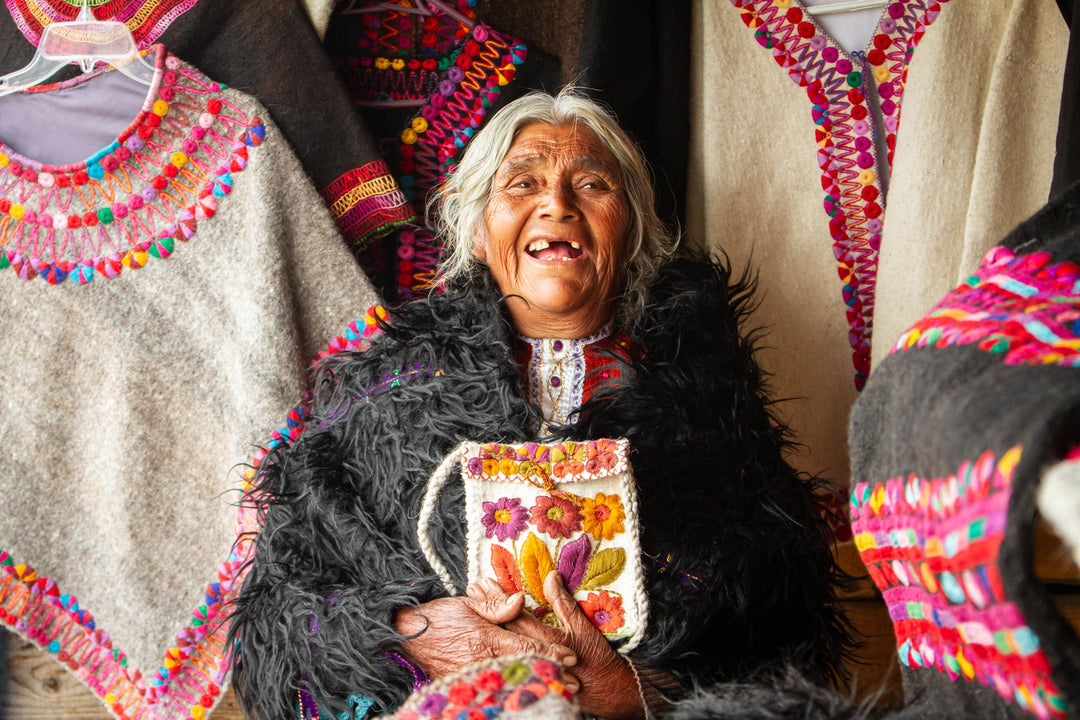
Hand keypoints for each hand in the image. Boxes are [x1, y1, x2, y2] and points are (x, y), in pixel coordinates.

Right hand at [394, 594, 576, 680]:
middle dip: (549, 676)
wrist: (405, 635)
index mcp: (486, 638)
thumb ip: (497, 607)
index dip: (550, 653)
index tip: (570, 657)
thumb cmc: (438, 616)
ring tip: (557, 692)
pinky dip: (509, 693)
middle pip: (523, 670)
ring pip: (510, 683)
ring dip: (533, 687)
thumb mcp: (468, 604)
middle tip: (574, 684)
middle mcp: (481, 660)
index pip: (525, 647)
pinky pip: (491, 689)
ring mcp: (472, 676)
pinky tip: (523, 696)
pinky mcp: (461, 686)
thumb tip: (521, 601)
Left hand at [467, 573, 643, 718]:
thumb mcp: (581, 627)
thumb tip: (551, 576)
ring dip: (488, 621)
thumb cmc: (596, 659)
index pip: (514, 615)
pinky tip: (485, 632)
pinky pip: (505, 658)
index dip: (499, 598)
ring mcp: (528, 667)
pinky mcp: (527, 678)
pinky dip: (494, 642)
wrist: (605, 692)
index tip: (484, 582)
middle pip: (502, 628)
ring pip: (500, 642)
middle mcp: (532, 654)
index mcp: (544, 640)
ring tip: (472, 603)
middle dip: (487, 607)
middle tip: (472, 589)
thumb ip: (563, 603)